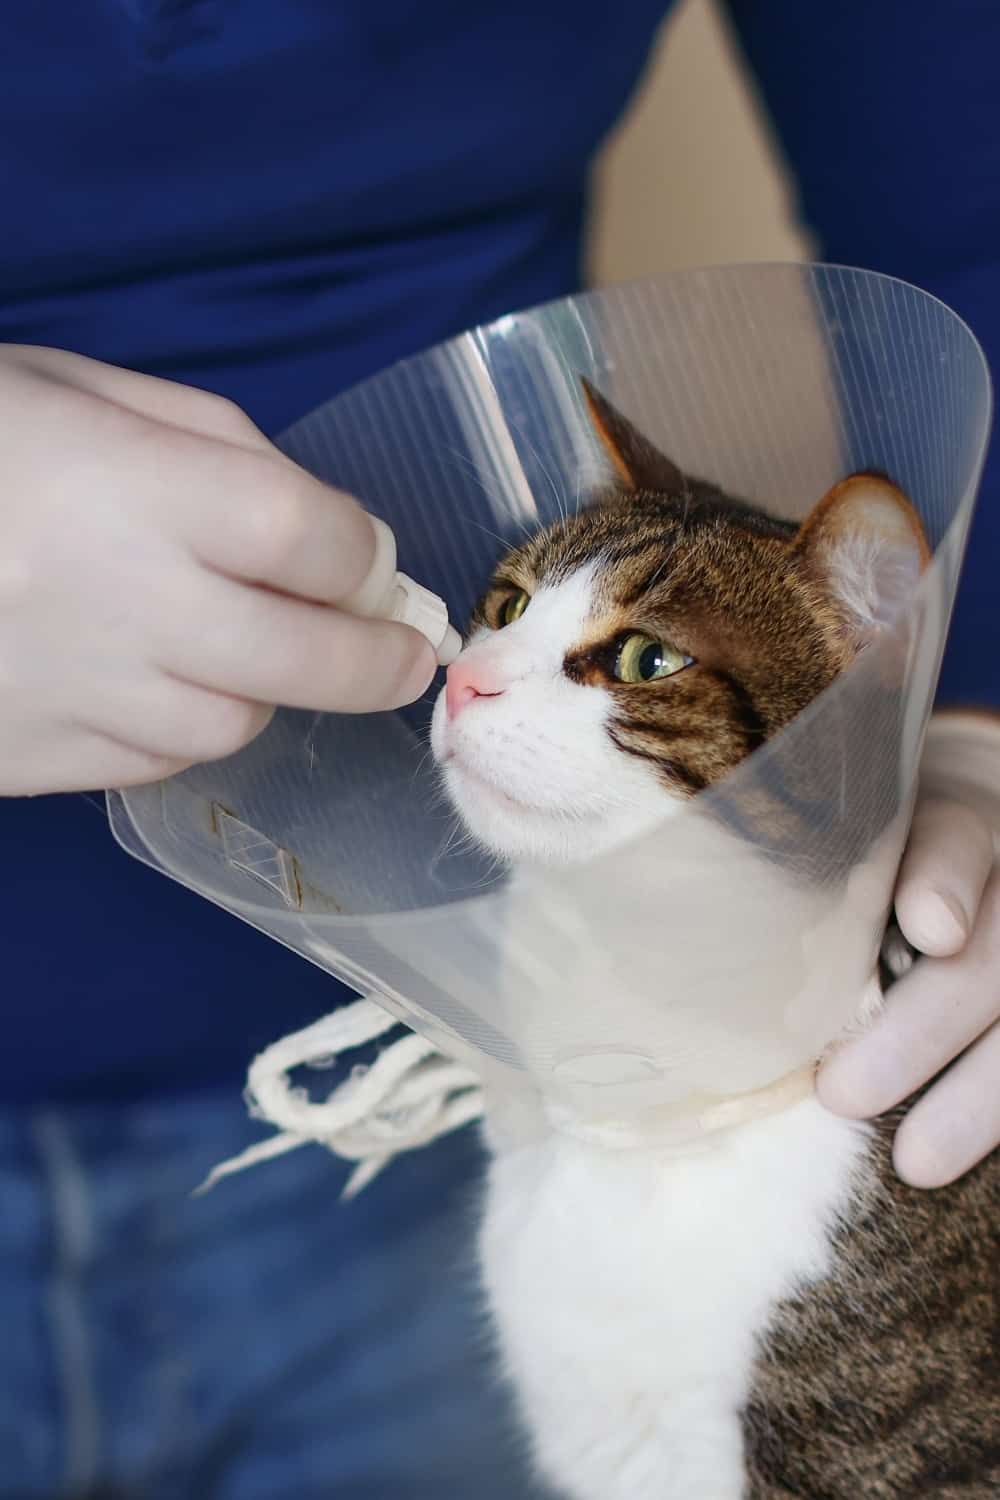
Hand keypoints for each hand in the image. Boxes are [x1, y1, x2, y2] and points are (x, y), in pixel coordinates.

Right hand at [0, 345, 435, 794]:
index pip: (320, 542)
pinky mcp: (38, 757)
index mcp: (144, 489)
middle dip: (379, 661)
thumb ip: (212, 446)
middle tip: (406, 658)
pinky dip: (185, 727)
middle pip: (311, 659)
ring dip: (269, 692)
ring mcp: (83, 693)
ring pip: (236, 724)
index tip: (370, 560)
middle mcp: (130, 603)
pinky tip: (166, 685)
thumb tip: (324, 529)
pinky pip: (156, 762)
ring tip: (257, 653)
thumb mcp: (79, 388)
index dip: (366, 555)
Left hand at [818, 713, 999, 1187]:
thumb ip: (805, 857)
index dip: (947, 879)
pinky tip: (950, 1154)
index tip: (931, 929)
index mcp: (957, 812)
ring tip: (916, 1163)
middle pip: (991, 954)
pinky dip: (993, 1107)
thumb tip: (695, 909)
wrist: (962, 824)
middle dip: (924, 1029)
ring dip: (979, 1096)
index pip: (959, 835)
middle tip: (841, 1093)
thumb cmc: (868, 836)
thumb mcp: (844, 824)